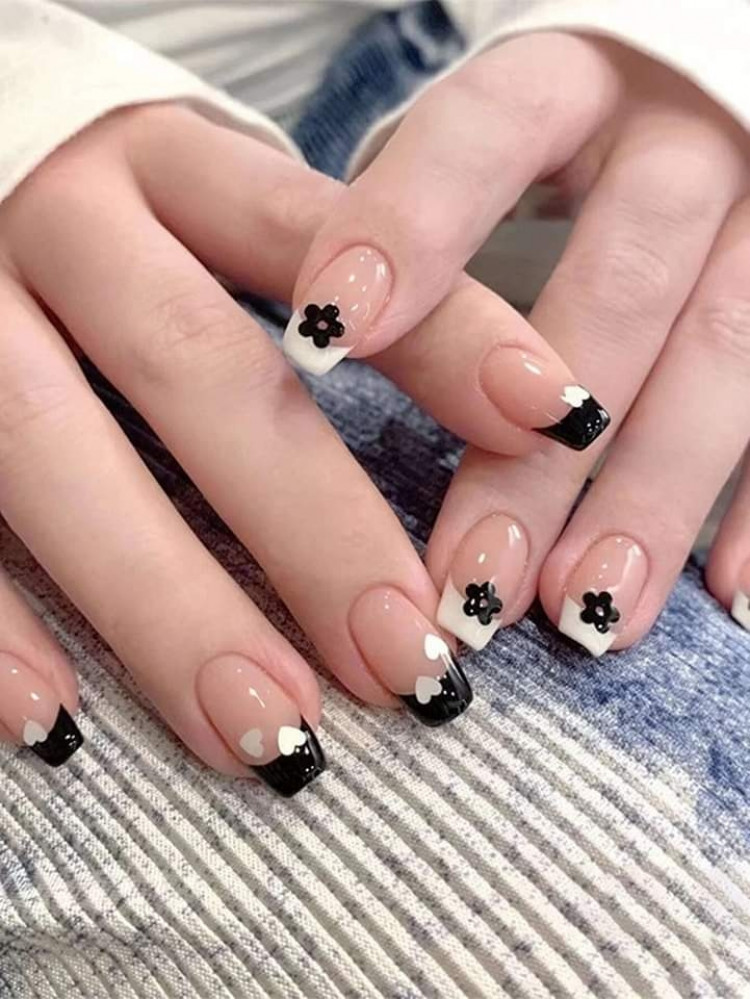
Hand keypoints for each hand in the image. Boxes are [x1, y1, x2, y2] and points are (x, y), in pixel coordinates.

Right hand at [0, 104, 488, 792]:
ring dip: (163, 602)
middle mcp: (67, 226)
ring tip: (271, 730)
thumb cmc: (131, 216)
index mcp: (172, 167)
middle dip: (305, 524)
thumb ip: (342, 291)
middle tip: (409, 661)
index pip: (324, 239)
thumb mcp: (229, 209)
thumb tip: (526, 421)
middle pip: (193, 367)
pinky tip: (58, 724)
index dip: (441, 329)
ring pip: (52, 453)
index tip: (561, 421)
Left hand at [291, 33, 749, 653]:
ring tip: (587, 615)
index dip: (409, 230)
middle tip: (473, 586)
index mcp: (574, 82)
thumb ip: (421, 220)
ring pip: (727, 355)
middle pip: (618, 290)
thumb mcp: (487, 144)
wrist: (694, 96)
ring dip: (653, 498)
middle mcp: (684, 140)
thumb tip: (327, 345)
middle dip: (538, 454)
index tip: (324, 339)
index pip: (487, 133)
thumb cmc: (555, 141)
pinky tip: (727, 598)